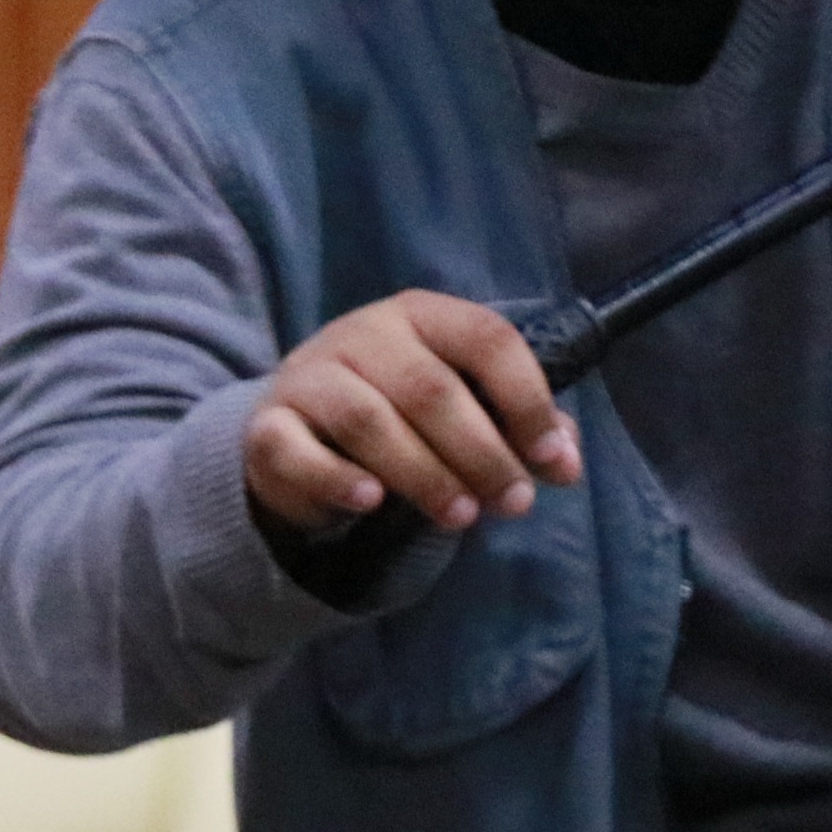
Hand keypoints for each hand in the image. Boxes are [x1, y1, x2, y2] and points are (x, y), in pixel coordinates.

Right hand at [245, 290, 580, 538]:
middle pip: (431, 389)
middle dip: (481, 452)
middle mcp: (362, 333)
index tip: (552, 460)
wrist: (290, 434)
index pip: (486, 340)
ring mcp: (308, 377)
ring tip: (459, 516)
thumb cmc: (392, 415)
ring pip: (368, 421)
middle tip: (512, 503)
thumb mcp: (458, 407)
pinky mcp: (266, 427)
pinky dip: (337, 479)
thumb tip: (565, 465)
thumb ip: (511, 427)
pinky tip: (372, 503)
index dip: (527, 400)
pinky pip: (299, 453)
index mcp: (420, 315)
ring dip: (423, 474)